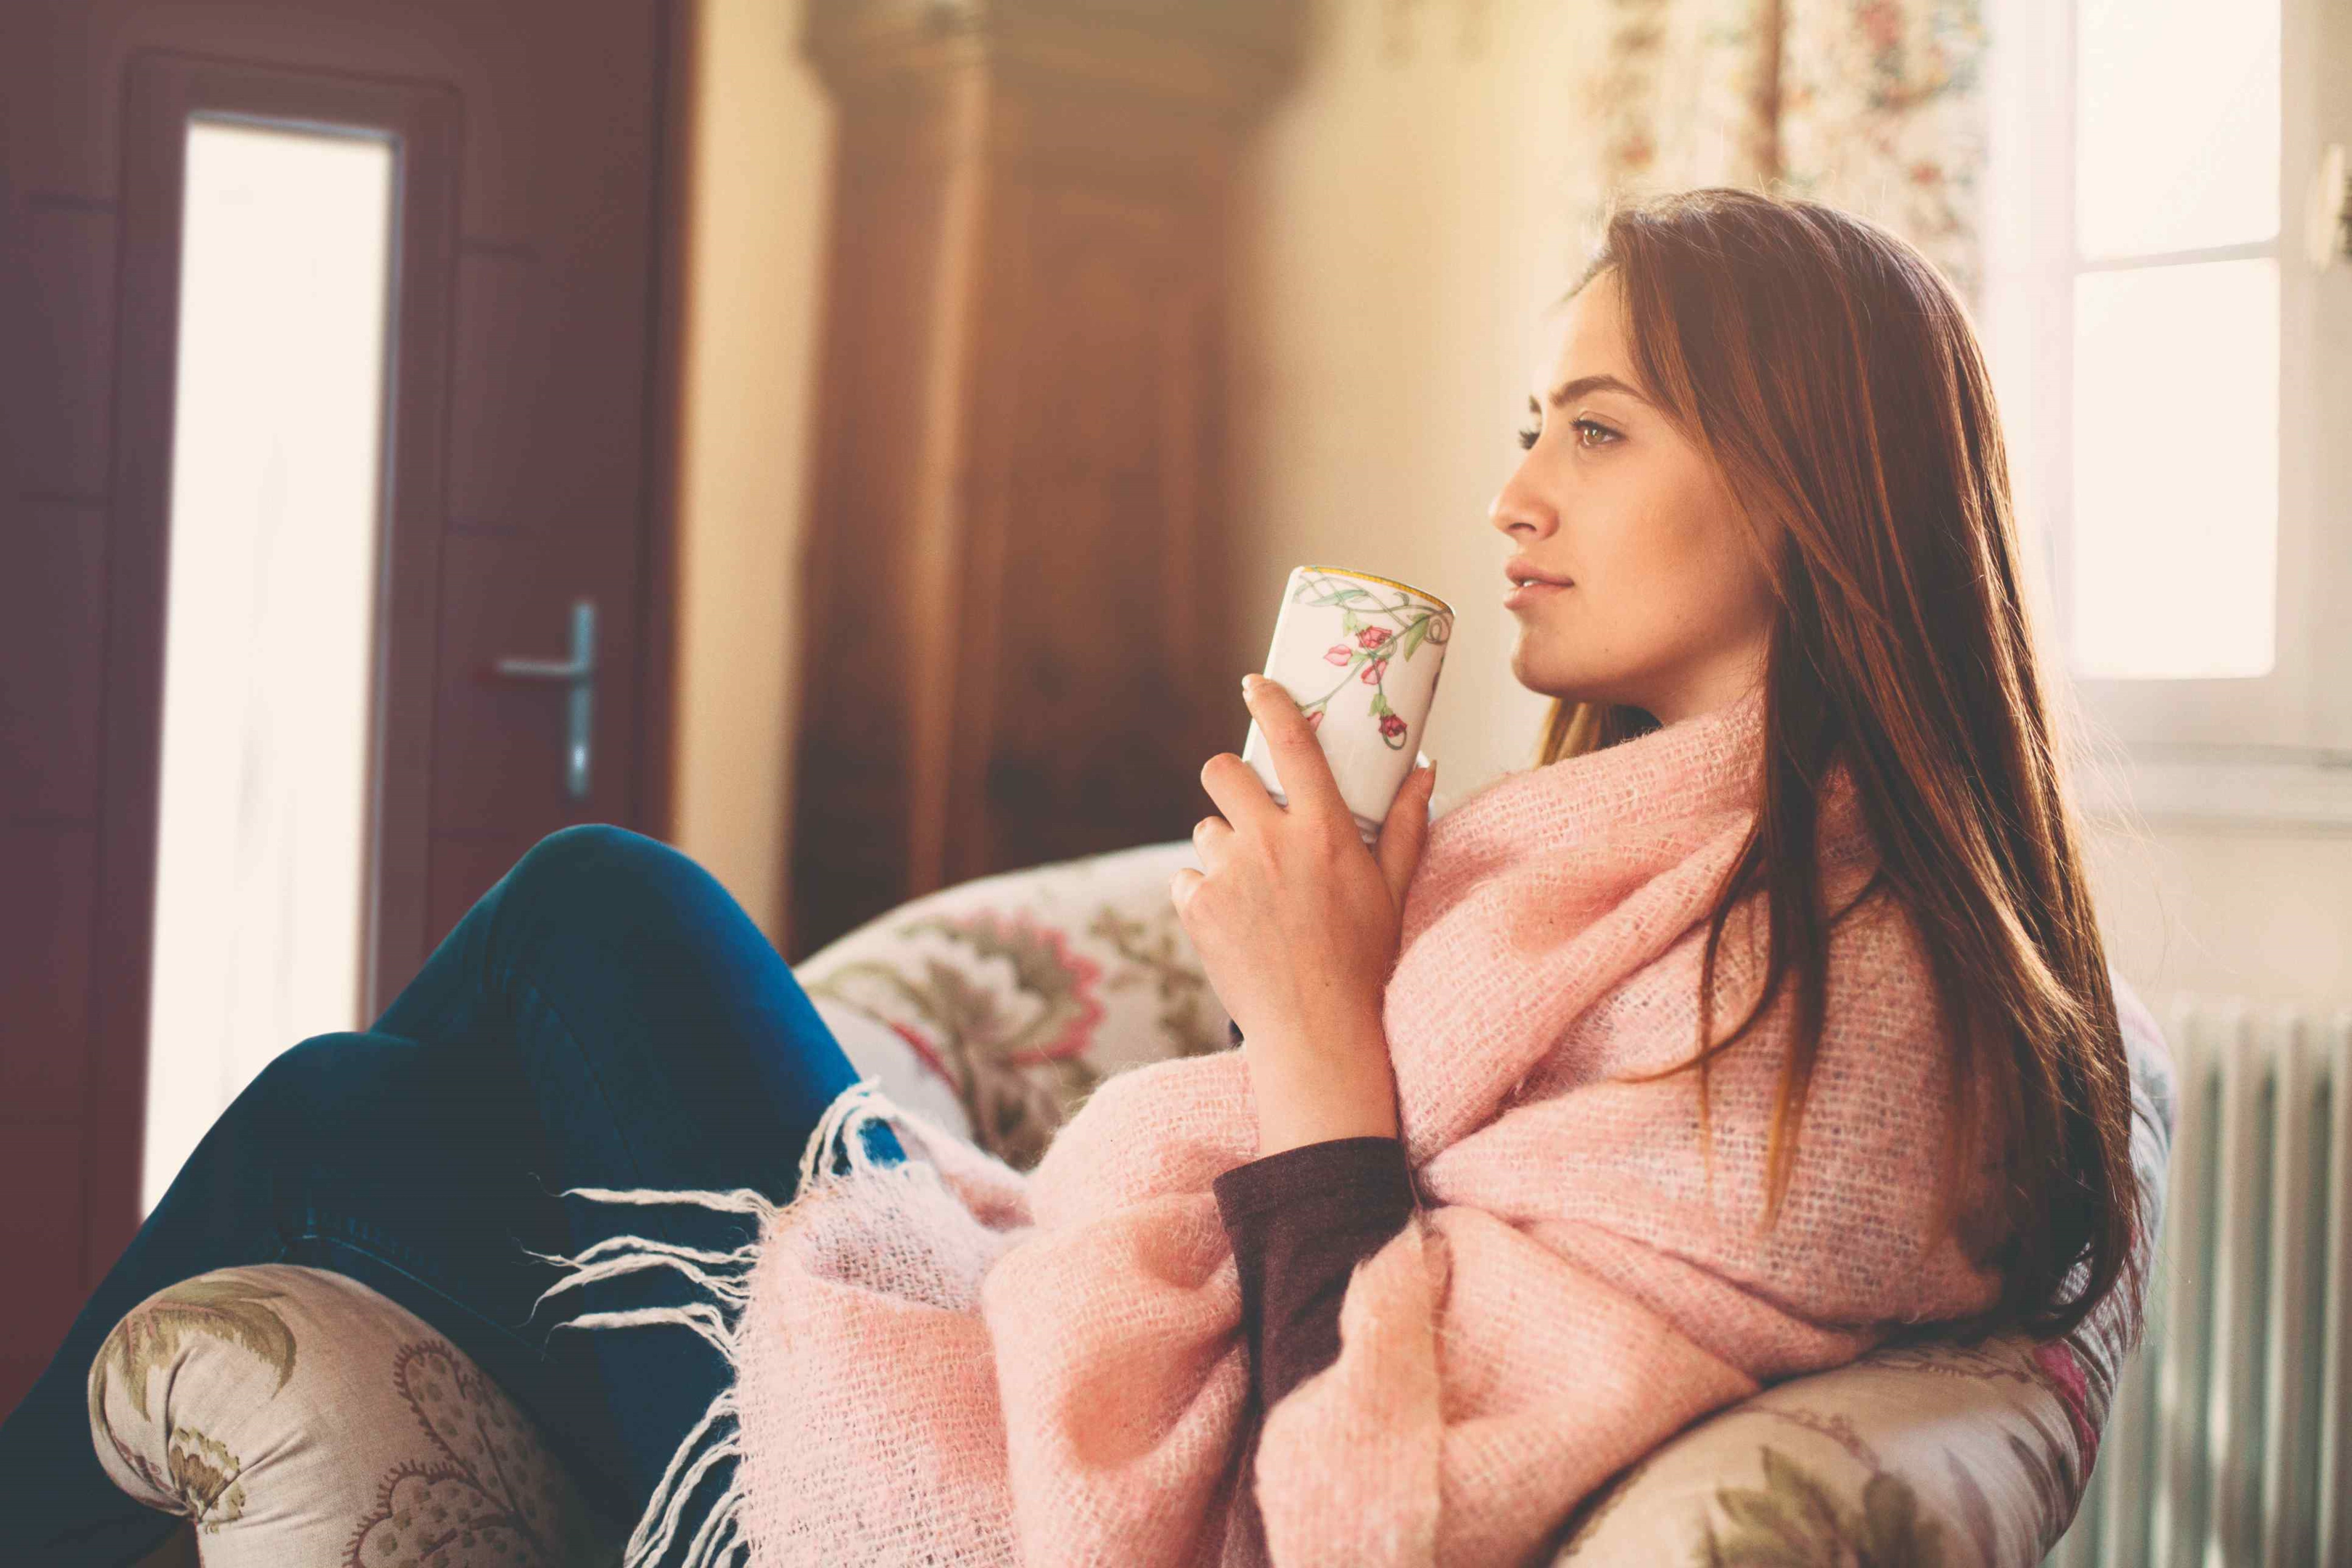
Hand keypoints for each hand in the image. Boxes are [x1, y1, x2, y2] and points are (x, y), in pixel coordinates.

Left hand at [1171, 673, 1437, 1151]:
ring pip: (1205, 829)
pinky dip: (1205, 893)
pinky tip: (1234, 922)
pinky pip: (1188, 877)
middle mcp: (1272, 841)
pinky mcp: (1197, 906)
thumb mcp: (1391, 889)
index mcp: (1324, 830)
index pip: (1291, 743)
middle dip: (1229, 781)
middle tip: (1247, 808)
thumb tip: (1426, 767)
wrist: (1316, 1031)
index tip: (1255, 683)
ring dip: (1222, 847)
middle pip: (1221, 770)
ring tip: (1253, 888)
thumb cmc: (1363, 959)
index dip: (1269, 702)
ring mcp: (1230, 873)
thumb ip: (1405, 824)